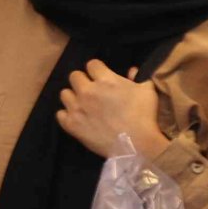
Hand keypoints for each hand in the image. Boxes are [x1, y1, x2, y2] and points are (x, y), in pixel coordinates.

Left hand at [54, 61, 168, 161]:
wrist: (136, 144)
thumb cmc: (143, 115)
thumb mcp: (147, 91)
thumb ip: (138, 78)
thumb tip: (132, 71)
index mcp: (105, 80)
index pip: (92, 64)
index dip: (97, 70)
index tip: (101, 77)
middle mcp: (87, 91)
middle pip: (74, 76)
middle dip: (83, 81)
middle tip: (91, 91)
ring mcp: (76, 108)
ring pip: (64, 93)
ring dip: (73, 97)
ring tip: (82, 105)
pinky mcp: (71, 124)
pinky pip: (60, 114)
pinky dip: (67, 115)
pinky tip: (77, 118)